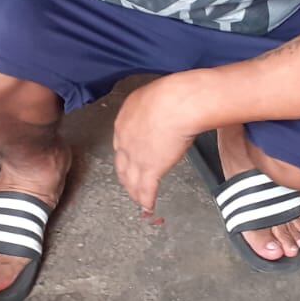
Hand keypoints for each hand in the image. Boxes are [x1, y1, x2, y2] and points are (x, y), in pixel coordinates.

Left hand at [113, 76, 200, 213]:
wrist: (178, 103)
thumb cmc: (174, 94)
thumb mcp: (158, 95)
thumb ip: (156, 107)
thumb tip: (166, 109)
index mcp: (125, 119)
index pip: (121, 142)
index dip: (126, 153)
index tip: (130, 158)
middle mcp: (125, 140)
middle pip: (122, 164)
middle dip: (126, 176)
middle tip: (130, 183)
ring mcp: (136, 156)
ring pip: (131, 180)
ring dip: (134, 191)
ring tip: (138, 199)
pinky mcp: (150, 169)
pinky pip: (146, 190)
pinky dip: (146, 200)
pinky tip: (148, 206)